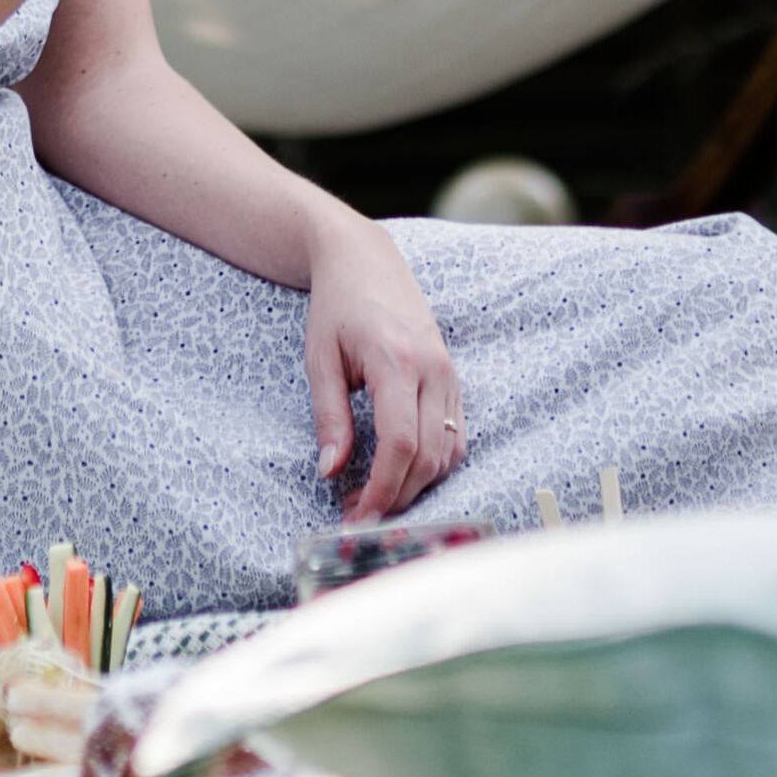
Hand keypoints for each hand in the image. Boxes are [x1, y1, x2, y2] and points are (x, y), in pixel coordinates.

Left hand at [303, 218, 463, 516]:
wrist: (366, 260)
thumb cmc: (337, 307)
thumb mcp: (320, 359)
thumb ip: (329, 417)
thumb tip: (331, 472)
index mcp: (397, 362)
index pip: (400, 444)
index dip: (381, 489)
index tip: (356, 515)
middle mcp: (434, 370)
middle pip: (428, 457)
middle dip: (395, 496)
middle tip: (357, 514)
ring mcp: (450, 375)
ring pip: (447, 453)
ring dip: (415, 485)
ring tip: (373, 496)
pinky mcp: (454, 379)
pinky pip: (456, 437)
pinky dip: (434, 465)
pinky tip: (401, 473)